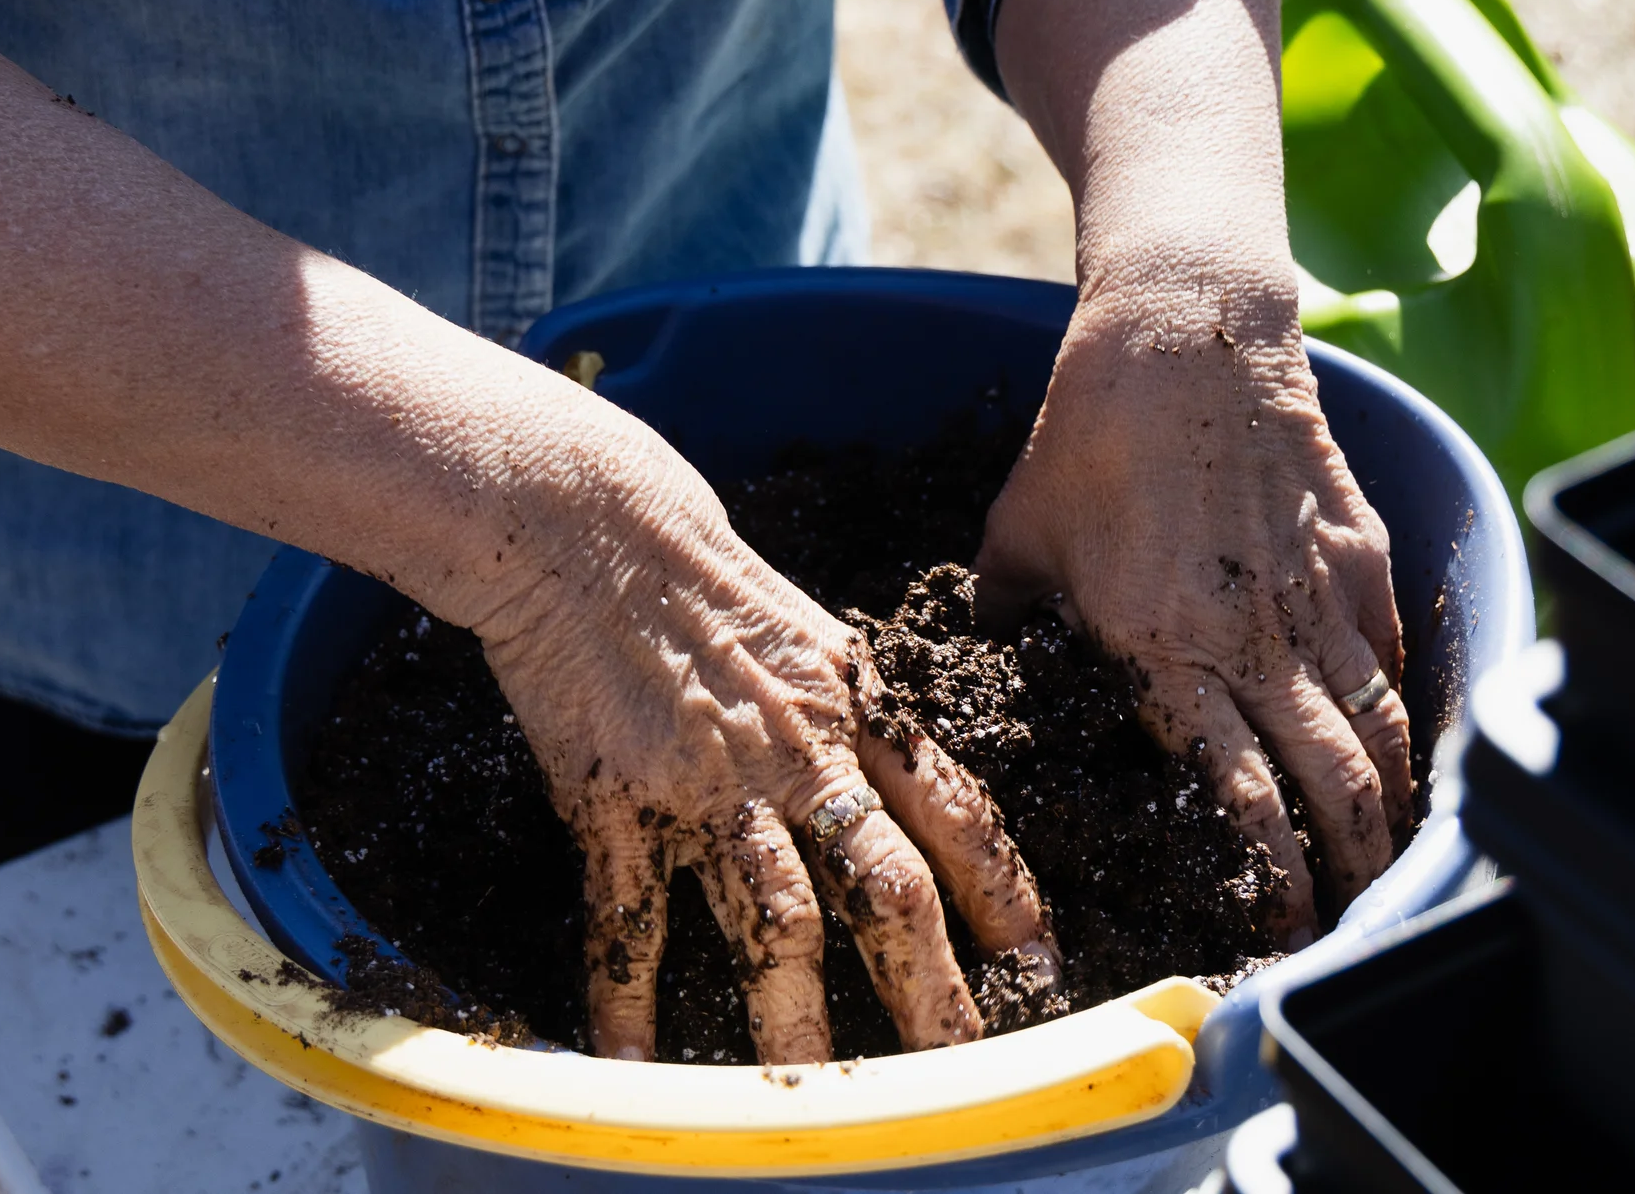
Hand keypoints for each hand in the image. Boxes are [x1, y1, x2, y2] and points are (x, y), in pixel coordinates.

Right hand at [467, 384, 1053, 1061]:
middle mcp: (800, 756)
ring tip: (818, 1102)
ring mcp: (708, 785)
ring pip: (773, 920)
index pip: (960, 815)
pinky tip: (635, 1066)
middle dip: (932, 991)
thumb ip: (866, 720)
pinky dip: (630, 1000)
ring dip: (797, 1020)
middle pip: (887, 888)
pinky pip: (631, 920)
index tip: (1040, 967)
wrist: (594, 532)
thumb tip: (911, 796)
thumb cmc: (710, 582)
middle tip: (964, 1073)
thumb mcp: (820, 640)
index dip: (1008, 896)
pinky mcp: (619, 802)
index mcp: (862, 711)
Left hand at [975, 306, 1410, 942]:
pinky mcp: (1358, 553)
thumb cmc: (1086, 435)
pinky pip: (1392, 657)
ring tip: (1391, 854)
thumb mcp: (1018, 536)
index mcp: (1162, 651)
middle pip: (1330, 785)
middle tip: (1350, 912)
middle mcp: (1254, 641)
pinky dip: (1400, 713)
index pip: (1236, 798)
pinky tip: (1397, 747)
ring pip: (1376, 731)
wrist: (1183, 331)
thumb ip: (1002, 619)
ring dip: (1389, 805)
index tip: (1274, 925)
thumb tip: (973, 664)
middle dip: (1348, 866)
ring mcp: (1318, 598)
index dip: (1267, 875)